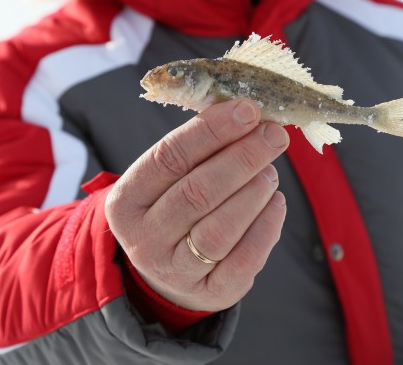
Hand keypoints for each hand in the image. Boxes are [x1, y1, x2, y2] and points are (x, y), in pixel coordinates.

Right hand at [105, 99, 288, 311]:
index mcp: (126, 201)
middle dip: (242, 158)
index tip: (248, 110)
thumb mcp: (167, 180)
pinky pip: (244, 261)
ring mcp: (174, 271)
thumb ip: (197, 149)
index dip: (211, 131)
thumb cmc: (172, 208)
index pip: (167, 158)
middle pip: (196, 193)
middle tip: (274, 135)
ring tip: (271, 171)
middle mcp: (144, 239)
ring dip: (253, 193)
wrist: (167, 270)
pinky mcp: (209, 292)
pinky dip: (266, 227)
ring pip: (219, 229)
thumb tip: (247, 114)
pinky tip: (275, 202)